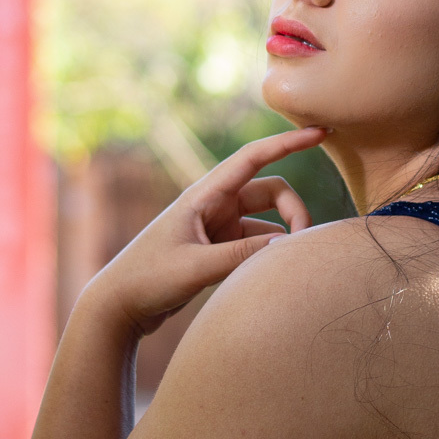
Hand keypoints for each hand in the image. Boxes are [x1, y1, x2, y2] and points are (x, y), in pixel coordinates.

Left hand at [88, 128, 325, 336]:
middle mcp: (213, 205)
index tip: (319, 132)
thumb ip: (240, 255)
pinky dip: (269, 255)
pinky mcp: (218, 250)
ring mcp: (218, 227)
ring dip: (283, 238)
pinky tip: (271, 278)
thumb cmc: (148, 279)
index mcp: (203, 195)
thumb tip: (287, 245)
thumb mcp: (195, 267)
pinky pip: (257, 244)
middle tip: (304, 246)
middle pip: (271, 192)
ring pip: (268, 221)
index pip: (254, 158)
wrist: (118, 306)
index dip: (288, 142)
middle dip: (295, 211)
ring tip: (290, 269)